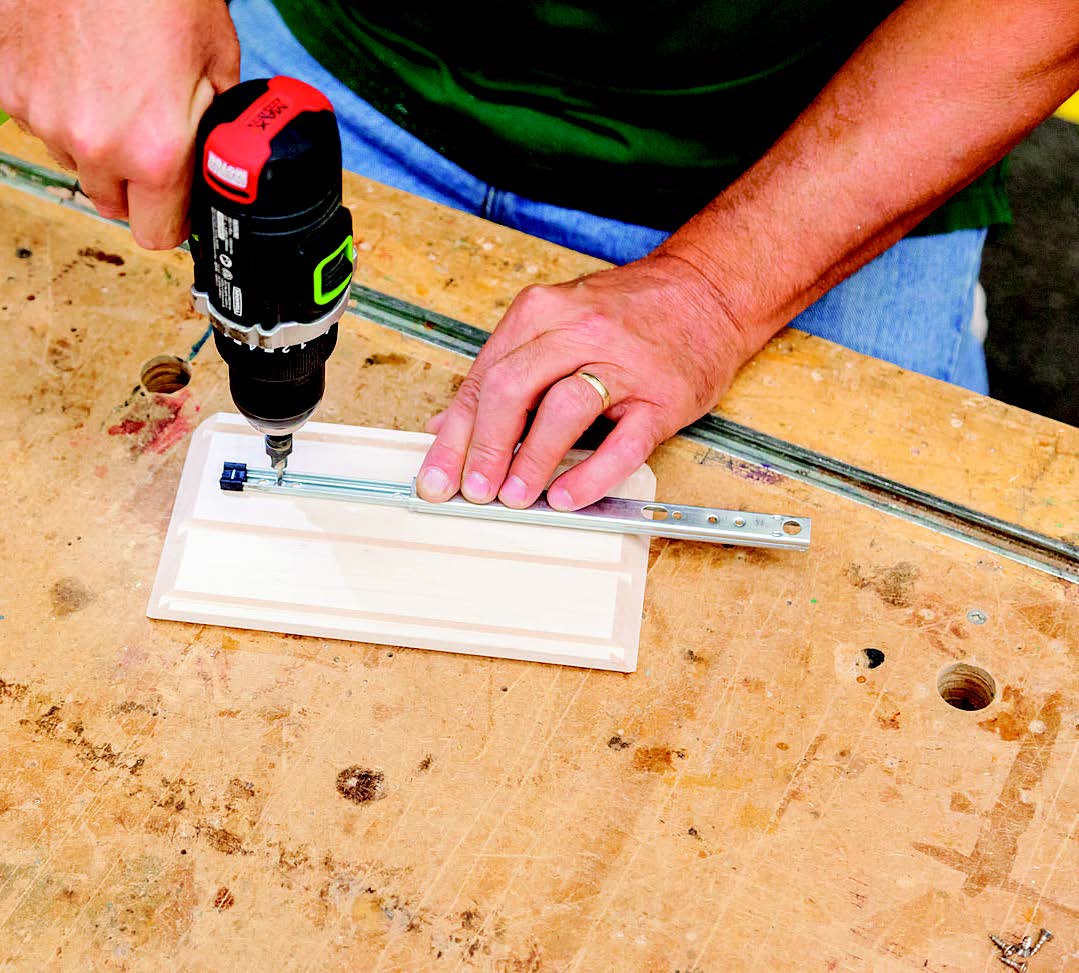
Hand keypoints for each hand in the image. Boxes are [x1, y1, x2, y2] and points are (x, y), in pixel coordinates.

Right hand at [0, 0, 238, 248]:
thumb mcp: (218, 69)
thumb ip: (212, 134)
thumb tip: (209, 171)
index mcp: (155, 152)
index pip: (158, 235)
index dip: (173, 220)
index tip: (178, 202)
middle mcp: (94, 145)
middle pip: (114, 204)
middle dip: (136, 183)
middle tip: (151, 136)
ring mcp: (43, 117)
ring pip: (75, 163)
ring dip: (95, 143)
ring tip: (115, 89)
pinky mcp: (8, 85)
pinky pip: (38, 121)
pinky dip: (58, 105)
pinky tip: (80, 70)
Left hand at [416, 253, 756, 510]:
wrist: (708, 292)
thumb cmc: (628, 315)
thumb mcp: (556, 324)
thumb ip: (502, 370)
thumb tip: (447, 426)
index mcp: (542, 314)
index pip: (483, 378)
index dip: (454, 435)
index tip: (435, 477)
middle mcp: (578, 332)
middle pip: (513, 389)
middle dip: (483, 447)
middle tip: (471, 491)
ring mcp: (623, 364)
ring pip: (563, 409)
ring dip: (530, 459)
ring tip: (512, 497)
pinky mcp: (662, 397)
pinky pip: (623, 441)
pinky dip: (592, 474)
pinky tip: (567, 497)